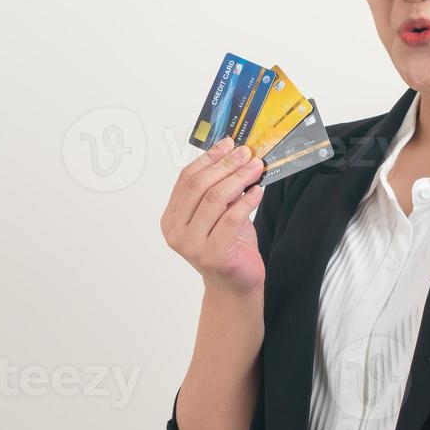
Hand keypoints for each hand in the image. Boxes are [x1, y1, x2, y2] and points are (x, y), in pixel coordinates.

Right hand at [160, 137, 268, 297]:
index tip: (227, 144)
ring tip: (255, 167)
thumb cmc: (228, 247)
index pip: (186, 179)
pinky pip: (232, 219)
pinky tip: (258, 190)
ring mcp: (192, 245)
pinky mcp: (213, 254)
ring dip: (238, 178)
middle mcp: (176, 231)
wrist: (235, 285)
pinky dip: (247, 201)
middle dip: (225, 165)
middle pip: (199, 186)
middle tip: (246, 152)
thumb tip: (235, 156)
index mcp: (171, 218)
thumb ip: (220, 190)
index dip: (208, 158)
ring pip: (215, 199)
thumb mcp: (220, 214)